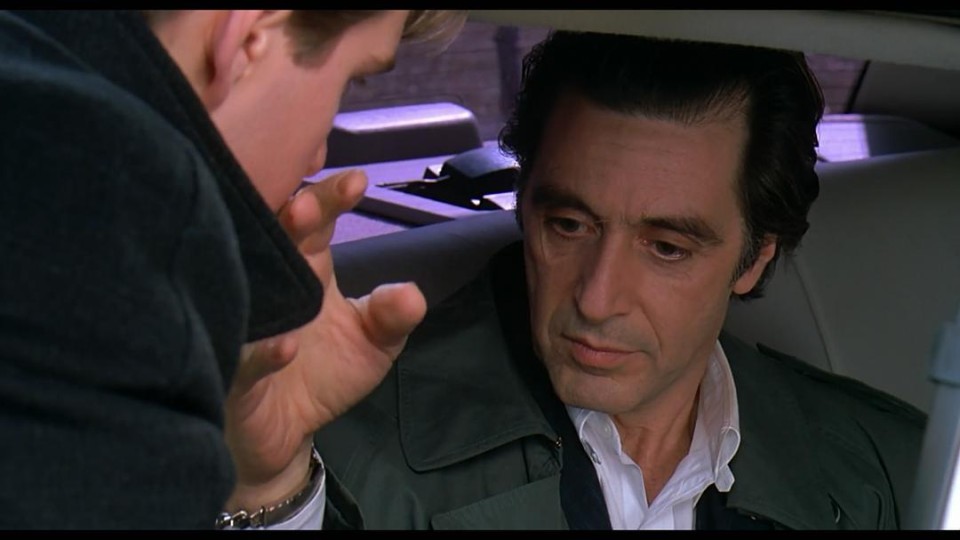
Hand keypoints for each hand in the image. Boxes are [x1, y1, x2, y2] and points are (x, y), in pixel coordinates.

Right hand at [223, 170, 426, 509]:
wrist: (283, 434)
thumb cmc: (324, 374)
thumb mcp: (373, 343)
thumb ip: (393, 317)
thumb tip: (410, 294)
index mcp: (304, 266)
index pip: (315, 220)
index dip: (331, 197)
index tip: (356, 182)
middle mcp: (270, 282)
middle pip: (275, 235)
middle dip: (292, 214)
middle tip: (308, 204)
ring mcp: (246, 323)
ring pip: (246, 283)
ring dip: (267, 263)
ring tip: (293, 232)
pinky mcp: (232, 373)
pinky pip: (243, 360)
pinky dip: (263, 354)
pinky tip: (286, 346)